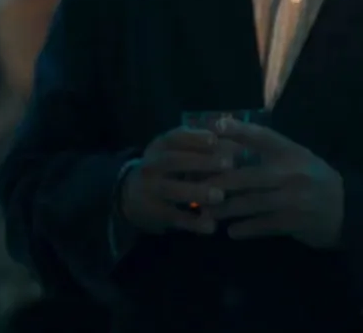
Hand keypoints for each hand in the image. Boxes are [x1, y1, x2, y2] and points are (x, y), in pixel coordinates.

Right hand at [119, 126, 238, 235]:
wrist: (130, 194)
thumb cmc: (164, 167)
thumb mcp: (172, 150)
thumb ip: (196, 143)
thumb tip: (231, 136)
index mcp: (159, 147)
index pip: (174, 138)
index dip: (194, 137)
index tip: (215, 138)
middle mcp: (151, 166)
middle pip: (173, 161)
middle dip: (200, 162)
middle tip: (228, 164)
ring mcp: (151, 190)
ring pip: (171, 189)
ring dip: (196, 191)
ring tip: (220, 196)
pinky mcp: (155, 212)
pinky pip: (174, 217)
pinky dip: (193, 222)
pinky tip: (211, 226)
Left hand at [204, 121, 343, 247]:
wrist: (347, 211)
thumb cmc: (312, 179)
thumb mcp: (296, 158)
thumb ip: (267, 150)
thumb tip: (224, 137)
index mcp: (291, 152)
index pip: (262, 136)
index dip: (238, 129)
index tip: (214, 125)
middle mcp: (292, 172)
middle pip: (245, 176)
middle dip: (216, 182)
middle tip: (193, 187)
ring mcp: (294, 198)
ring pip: (250, 203)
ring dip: (224, 209)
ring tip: (205, 212)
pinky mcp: (295, 222)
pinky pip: (263, 225)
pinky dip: (244, 229)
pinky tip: (230, 231)